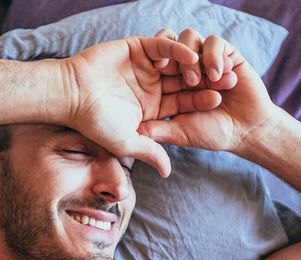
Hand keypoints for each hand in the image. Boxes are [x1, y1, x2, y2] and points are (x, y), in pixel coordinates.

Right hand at [60, 36, 220, 176]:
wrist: (70, 95)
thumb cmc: (94, 121)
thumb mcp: (127, 141)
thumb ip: (150, 151)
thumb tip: (168, 172)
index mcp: (153, 106)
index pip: (182, 103)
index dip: (200, 102)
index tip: (220, 103)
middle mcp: (152, 85)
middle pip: (185, 81)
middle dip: (206, 81)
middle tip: (229, 81)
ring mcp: (146, 65)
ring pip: (178, 62)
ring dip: (196, 64)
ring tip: (212, 68)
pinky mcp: (137, 47)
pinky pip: (162, 45)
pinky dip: (177, 49)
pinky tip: (191, 56)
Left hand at [137, 29, 279, 153]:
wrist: (246, 130)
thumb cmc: (212, 133)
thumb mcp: (180, 133)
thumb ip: (158, 130)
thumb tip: (133, 131)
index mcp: (170, 82)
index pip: (154, 61)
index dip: (151, 61)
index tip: (154, 70)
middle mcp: (186, 66)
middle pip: (169, 43)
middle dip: (170, 55)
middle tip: (172, 71)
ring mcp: (205, 58)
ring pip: (189, 37)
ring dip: (192, 58)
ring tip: (197, 81)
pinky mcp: (226, 54)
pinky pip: (214, 41)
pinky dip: (213, 56)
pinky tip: (218, 76)